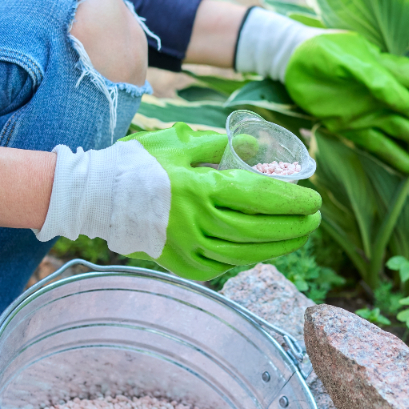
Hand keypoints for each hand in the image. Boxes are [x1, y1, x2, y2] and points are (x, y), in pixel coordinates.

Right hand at [35, 123, 321, 280]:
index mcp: (202, 189)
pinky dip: (248, 258)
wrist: (94, 198)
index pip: (261, 197)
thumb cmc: (137, 164)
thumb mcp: (180, 143)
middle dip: (294, 226)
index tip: (315, 200)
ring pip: (247, 253)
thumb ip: (220, 145)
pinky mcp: (182, 265)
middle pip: (261, 229)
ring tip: (298, 237)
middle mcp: (199, 223)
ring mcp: (190, 249)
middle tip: (314, 220)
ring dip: (278, 246)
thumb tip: (256, 147)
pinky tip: (263, 250)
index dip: (293, 201)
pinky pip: (225, 266)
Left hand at [284, 32, 408, 172]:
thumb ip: (372, 77)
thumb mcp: (344, 59)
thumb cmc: (320, 52)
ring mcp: (369, 111)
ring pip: (402, 129)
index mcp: (386, 70)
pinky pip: (376, 143)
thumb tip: (402, 100)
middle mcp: (384, 93)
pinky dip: (392, 155)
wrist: (290, 63)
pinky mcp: (351, 126)